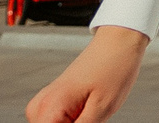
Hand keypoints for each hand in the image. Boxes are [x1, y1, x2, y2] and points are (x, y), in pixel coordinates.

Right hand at [27, 25, 146, 122]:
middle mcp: (40, 105)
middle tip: (92, 116)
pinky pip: (56, 122)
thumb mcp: (102, 110)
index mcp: (49, 107)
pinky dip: (71, 122)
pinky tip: (87, 113)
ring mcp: (44, 102)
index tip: (86, 121)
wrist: (118, 43)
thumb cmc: (114, 68)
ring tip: (92, 111)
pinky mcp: (53, 101)